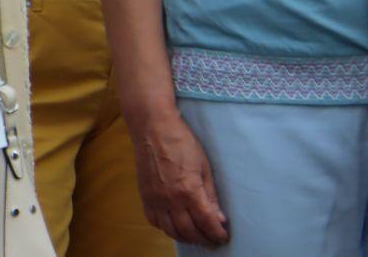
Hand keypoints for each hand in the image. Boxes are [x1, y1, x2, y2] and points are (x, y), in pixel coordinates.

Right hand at [130, 109, 228, 247]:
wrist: (152, 128)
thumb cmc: (182, 142)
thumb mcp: (204, 167)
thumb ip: (210, 195)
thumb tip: (219, 218)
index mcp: (189, 190)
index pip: (206, 223)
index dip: (217, 234)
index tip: (223, 237)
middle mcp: (170, 199)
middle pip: (189, 231)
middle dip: (203, 239)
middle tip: (211, 239)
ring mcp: (155, 199)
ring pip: (170, 231)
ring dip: (185, 237)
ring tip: (195, 235)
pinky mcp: (144, 196)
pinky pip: (154, 221)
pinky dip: (166, 228)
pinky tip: (174, 224)